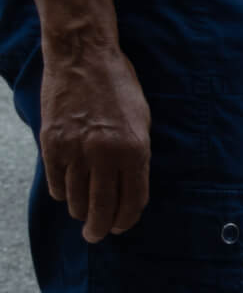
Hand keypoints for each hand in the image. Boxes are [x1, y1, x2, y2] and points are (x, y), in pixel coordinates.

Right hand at [38, 35, 149, 242]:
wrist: (83, 56)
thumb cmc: (118, 87)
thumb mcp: (141, 124)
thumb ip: (136, 157)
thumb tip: (129, 189)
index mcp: (134, 151)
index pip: (133, 201)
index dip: (127, 220)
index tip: (121, 227)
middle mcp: (105, 154)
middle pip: (103, 207)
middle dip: (100, 228)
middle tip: (96, 236)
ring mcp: (76, 149)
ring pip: (76, 198)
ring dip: (80, 212)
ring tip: (83, 216)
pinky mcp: (51, 142)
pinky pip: (55, 181)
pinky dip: (61, 193)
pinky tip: (66, 194)